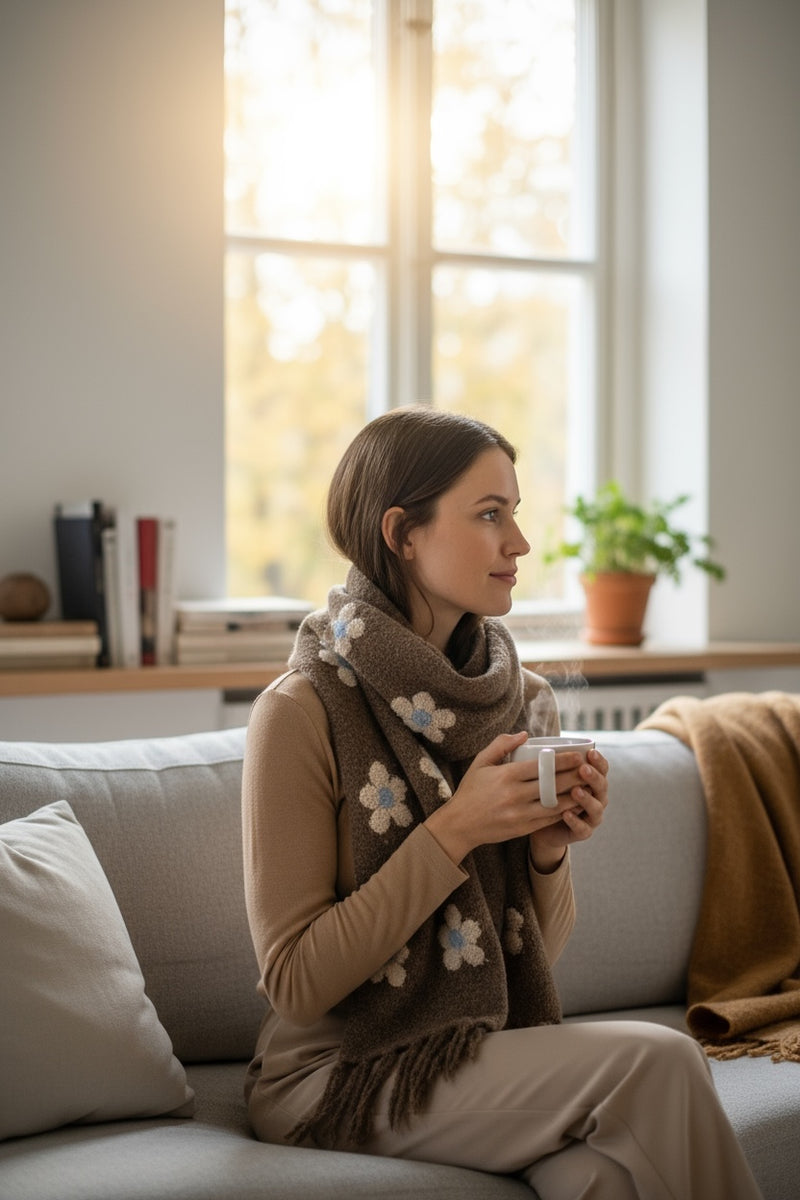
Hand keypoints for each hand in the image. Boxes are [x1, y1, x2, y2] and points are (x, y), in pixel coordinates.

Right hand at [424, 730, 607, 865]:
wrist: (459, 825)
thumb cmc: (470, 790)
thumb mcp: (481, 762)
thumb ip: (501, 745)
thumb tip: (524, 734)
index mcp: (507, 776)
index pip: (542, 766)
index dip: (564, 761)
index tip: (578, 755)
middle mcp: (515, 795)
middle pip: (553, 784)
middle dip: (575, 776)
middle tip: (590, 769)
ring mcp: (520, 813)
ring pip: (555, 803)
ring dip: (574, 795)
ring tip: (588, 787)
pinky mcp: (523, 828)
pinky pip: (549, 819)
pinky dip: (564, 811)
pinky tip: (575, 804)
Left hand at [527, 745, 609, 870]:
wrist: (538, 825)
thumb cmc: (539, 793)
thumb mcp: (538, 773)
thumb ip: (535, 755)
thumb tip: (524, 734)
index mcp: (588, 779)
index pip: (600, 767)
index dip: (598, 760)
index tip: (590, 752)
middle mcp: (594, 796)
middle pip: (602, 785)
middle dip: (594, 776)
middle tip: (582, 769)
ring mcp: (590, 816)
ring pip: (596, 807)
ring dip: (587, 799)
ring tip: (576, 791)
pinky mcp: (581, 832)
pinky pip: (583, 829)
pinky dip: (576, 821)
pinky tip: (566, 814)